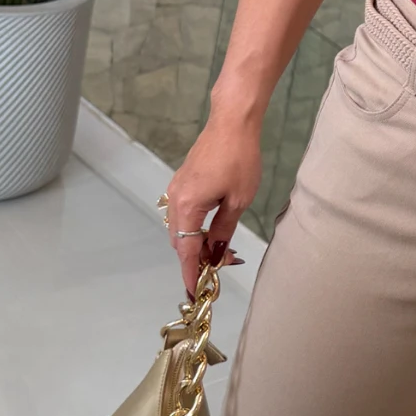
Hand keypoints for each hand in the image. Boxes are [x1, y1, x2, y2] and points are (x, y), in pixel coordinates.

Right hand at [164, 109, 260, 296]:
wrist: (232, 123)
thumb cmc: (239, 159)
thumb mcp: (238, 200)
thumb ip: (223, 230)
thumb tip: (215, 254)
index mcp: (187, 207)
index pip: (185, 250)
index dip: (189, 273)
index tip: (194, 292)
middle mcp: (176, 200)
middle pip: (179, 241)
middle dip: (195, 259)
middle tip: (219, 269)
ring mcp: (177, 189)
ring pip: (181, 228)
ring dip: (196, 243)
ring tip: (219, 252)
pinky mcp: (183, 182)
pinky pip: (184, 214)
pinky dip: (195, 227)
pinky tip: (212, 231)